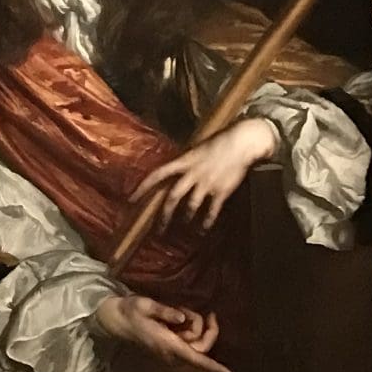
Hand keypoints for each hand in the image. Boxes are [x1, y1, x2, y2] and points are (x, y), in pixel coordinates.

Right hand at [94, 292, 234, 371]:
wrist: (117, 320)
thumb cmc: (131, 311)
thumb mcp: (145, 305)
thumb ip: (165, 311)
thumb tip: (183, 318)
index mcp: (167, 344)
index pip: (195, 358)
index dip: (213, 367)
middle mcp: (172, 353)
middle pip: (203, 347)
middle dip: (209, 330)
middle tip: (210, 312)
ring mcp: (172, 353)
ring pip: (198, 343)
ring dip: (197, 326)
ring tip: (181, 311)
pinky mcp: (173, 349)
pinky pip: (191, 342)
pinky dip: (191, 329)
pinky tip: (180, 318)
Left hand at [131, 116, 277, 232]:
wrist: (241, 143)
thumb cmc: (218, 143)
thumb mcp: (195, 149)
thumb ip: (184, 162)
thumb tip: (172, 172)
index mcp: (183, 161)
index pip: (157, 175)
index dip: (143, 188)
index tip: (131, 200)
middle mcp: (192, 173)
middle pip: (173, 196)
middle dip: (165, 215)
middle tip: (159, 229)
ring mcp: (207, 183)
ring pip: (191, 205)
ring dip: (186, 218)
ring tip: (183, 225)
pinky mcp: (221, 190)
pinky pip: (212, 210)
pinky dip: (206, 221)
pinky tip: (202, 229)